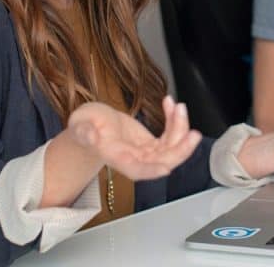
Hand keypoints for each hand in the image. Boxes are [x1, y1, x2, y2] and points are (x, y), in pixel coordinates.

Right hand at [67, 96, 201, 180]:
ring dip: (180, 129)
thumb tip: (90, 136)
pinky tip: (170, 103)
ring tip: (178, 106)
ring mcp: (145, 152)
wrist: (91, 126)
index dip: (152, 170)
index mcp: (117, 158)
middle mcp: (135, 159)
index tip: (167, 167)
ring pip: (171, 147)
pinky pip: (169, 135)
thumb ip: (84, 133)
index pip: (137, 170)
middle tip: (193, 134)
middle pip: (163, 161)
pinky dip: (174, 120)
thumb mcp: (79, 126)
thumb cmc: (83, 127)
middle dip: (180, 150)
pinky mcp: (151, 143)